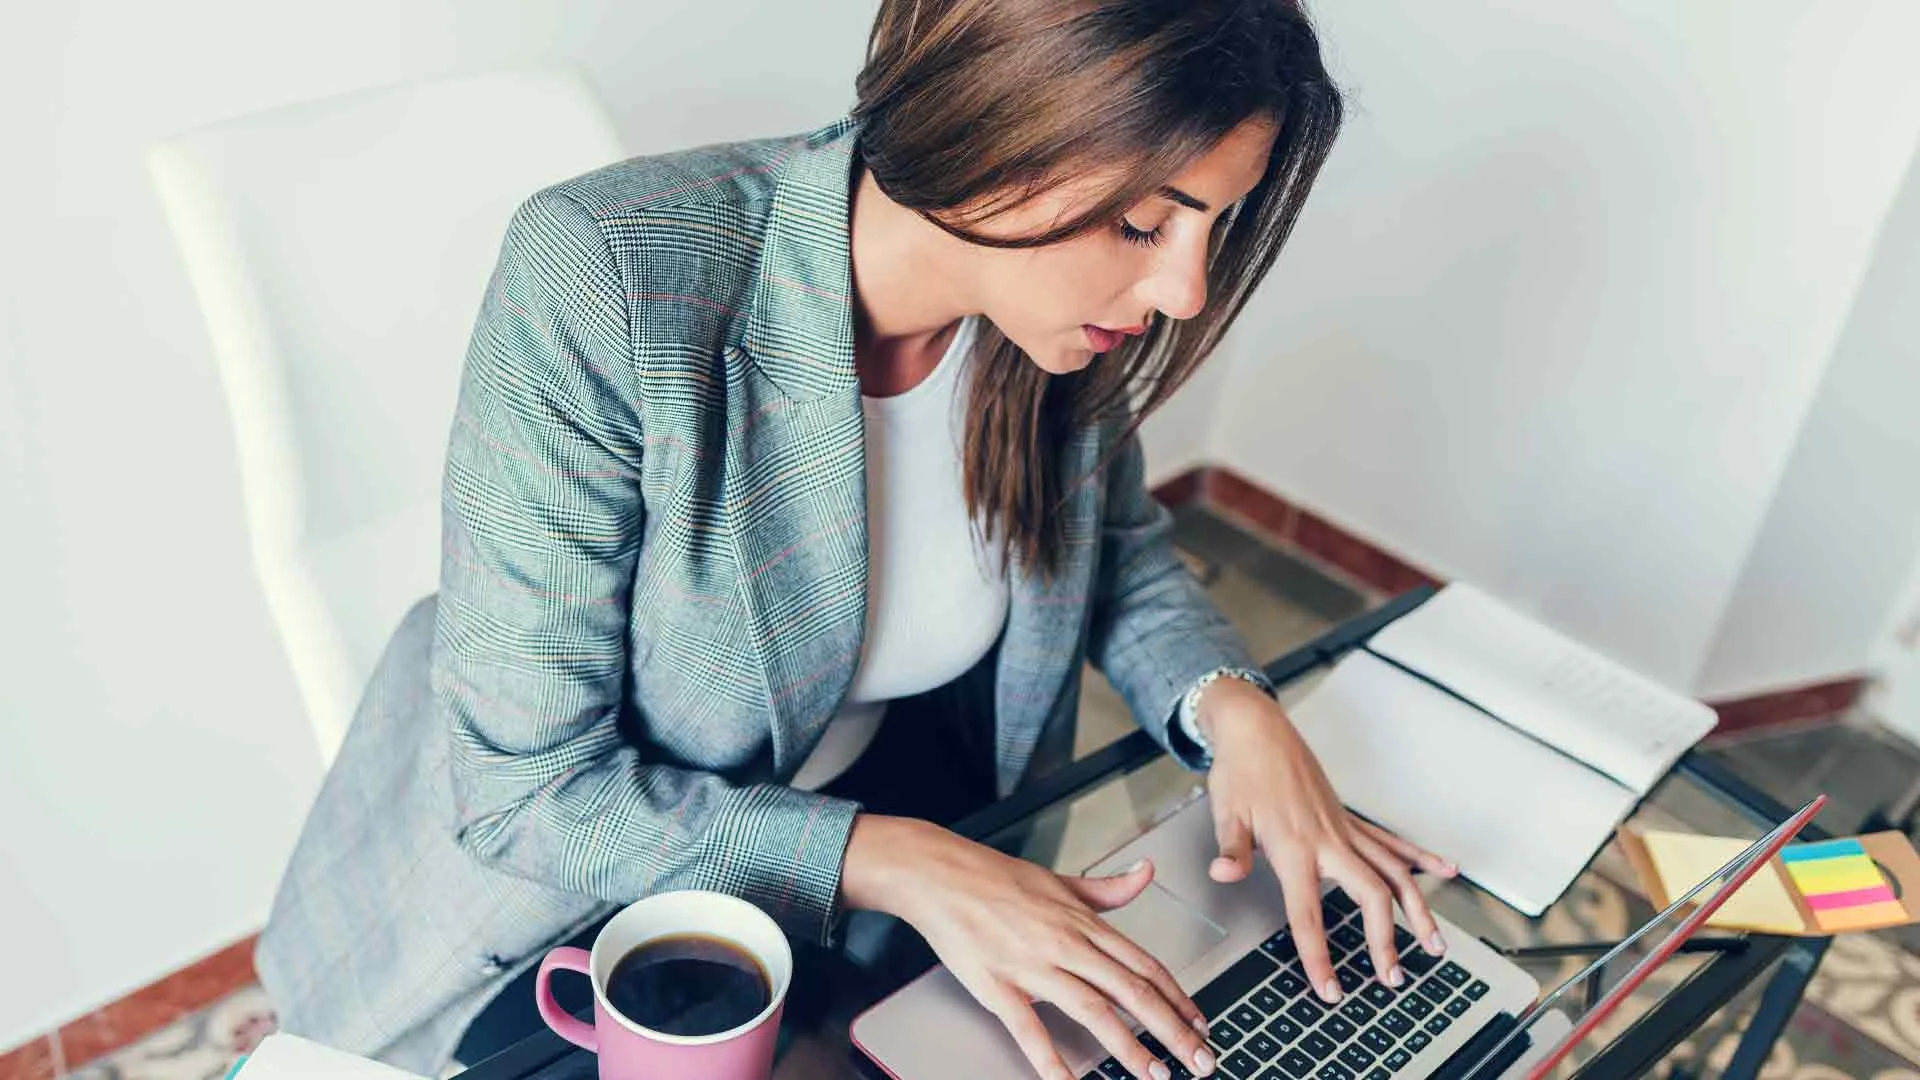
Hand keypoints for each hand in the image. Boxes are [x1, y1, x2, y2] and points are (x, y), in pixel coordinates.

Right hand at [841, 815, 1216, 1079]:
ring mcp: (1033, 966)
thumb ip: (1107, 888)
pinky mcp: (998, 985)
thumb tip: (1145, 874)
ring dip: (1130, 1047)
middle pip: (1132, 992)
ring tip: (1155, 1075)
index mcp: (1084, 922)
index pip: (1144, 965)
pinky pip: (1030, 1029)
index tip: (1200, 1023)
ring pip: (1094, 1011)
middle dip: (1172, 1030)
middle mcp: (1067, 944)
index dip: (1178, 998)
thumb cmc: (996, 878)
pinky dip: (1051, 1060)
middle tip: (1200, 1059)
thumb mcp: (1060, 880)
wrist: (941, 874)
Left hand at [1197, 678, 1457, 1002]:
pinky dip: (1420, 858)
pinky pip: (1392, 842)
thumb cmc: (1241, 770)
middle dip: (1386, 939)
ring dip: (1417, 909)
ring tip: (1435, 944)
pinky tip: (1445, 871)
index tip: (1331, 990)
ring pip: (1393, 872)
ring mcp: (1344, 829)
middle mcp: (1328, 840)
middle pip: (1370, 895)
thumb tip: (1224, 873)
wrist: (1258, 730)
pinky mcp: (1350, 819)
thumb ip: (1231, 848)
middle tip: (1393, 977)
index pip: (1308, 913)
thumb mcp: (1225, 811)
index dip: (1319, 955)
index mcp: (1293, 847)